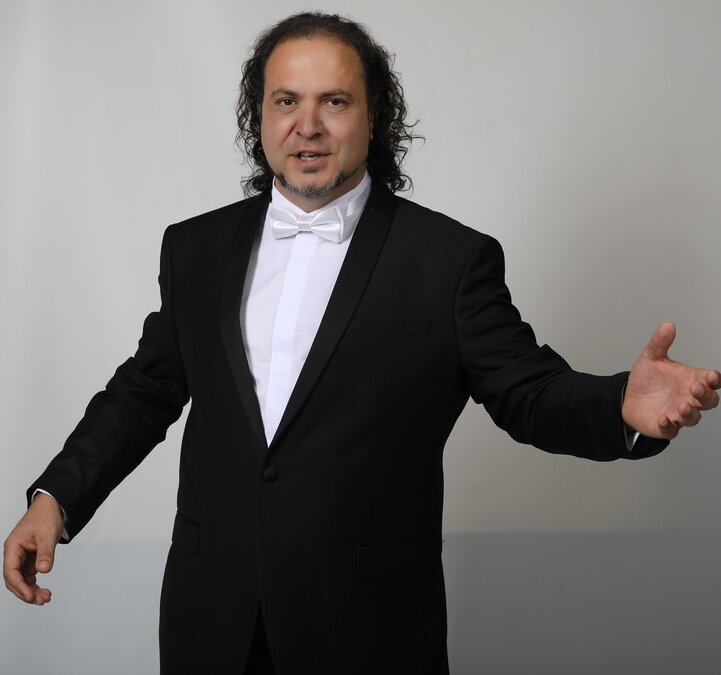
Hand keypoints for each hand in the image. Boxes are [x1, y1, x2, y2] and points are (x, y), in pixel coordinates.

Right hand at [3, 493, 63, 604]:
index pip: (11, 571)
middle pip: (14, 579)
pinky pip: (28, 575)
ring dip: (31, 590)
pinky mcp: (29, 558)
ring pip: (21, 579)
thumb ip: (45, 553)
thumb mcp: (47, 534)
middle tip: (42, 600)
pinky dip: (34, 584)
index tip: (30, 596)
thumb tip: (43, 570)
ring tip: (45, 597)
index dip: (19, 586)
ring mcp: (21, 557)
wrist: (52, 506)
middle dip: (26, 592)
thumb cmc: (45, 516)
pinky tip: (43, 590)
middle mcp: (14, 553)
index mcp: (13, 547)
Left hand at [622, 322, 719, 439]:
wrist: (627, 396)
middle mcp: (689, 398)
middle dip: (706, 396)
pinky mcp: (665, 426)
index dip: (714, 379)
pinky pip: (671, 430)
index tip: (710, 376)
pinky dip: (669, 426)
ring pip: (693, 418)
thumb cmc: (647, 379)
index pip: (711, 381)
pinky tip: (664, 419)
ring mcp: (678, 413)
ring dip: (690, 413)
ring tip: (682, 405)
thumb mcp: (651, 357)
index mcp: (691, 380)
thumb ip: (660, 343)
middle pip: (709, 401)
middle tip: (696, 388)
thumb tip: (667, 325)